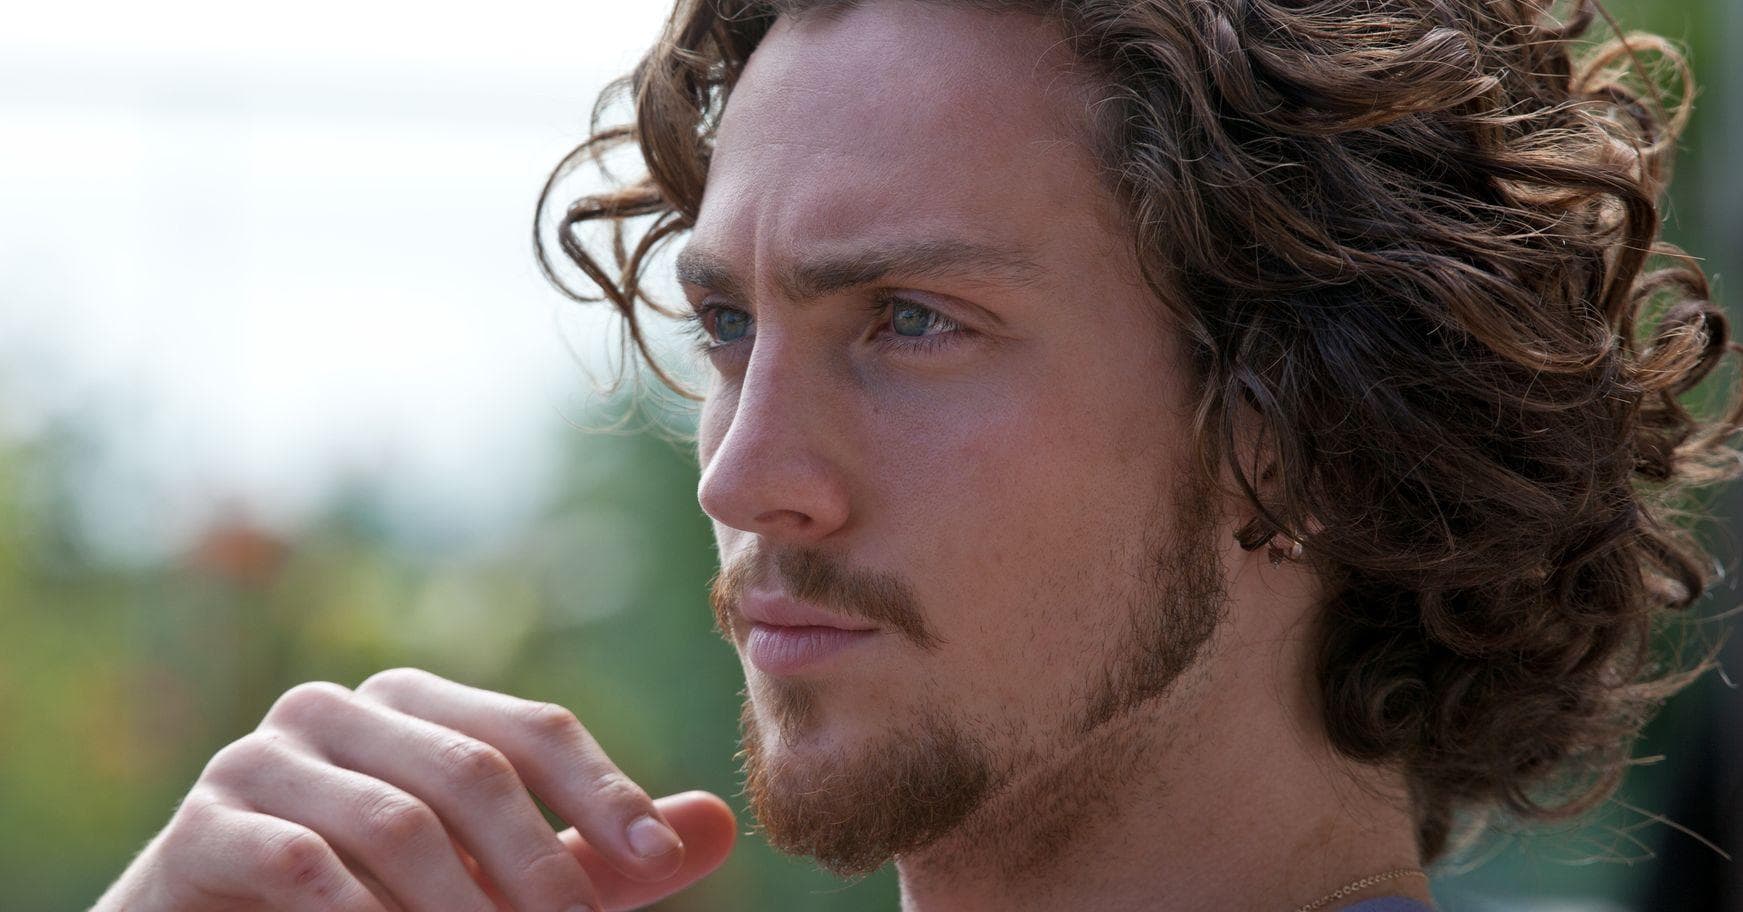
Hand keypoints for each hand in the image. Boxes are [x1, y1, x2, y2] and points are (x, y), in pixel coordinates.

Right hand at [92, 667, 736, 911]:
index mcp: (417, 703)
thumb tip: (720, 824)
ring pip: (397, 824)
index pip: (533, 730)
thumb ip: (596, 856)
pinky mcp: (202, 826)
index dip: (604, 794)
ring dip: (462, 905)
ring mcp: (262, 759)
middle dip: (539, 865)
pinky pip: (302, 866)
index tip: (657, 863)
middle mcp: (340, 709)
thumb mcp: (497, 883)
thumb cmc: (373, 902)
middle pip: (474, 770)